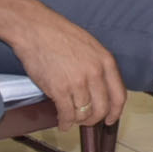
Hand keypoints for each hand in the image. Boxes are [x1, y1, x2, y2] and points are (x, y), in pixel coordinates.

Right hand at [5, 8, 124, 128]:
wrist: (34, 28)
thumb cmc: (57, 34)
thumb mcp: (89, 45)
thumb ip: (98, 66)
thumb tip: (99, 88)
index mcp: (105, 60)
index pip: (118, 95)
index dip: (115, 112)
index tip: (110, 119)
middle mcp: (95, 73)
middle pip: (101, 109)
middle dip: (93, 119)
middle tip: (85, 121)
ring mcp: (78, 82)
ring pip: (83, 114)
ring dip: (77, 120)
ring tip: (70, 119)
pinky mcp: (59, 89)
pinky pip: (67, 114)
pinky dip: (65, 122)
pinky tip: (62, 122)